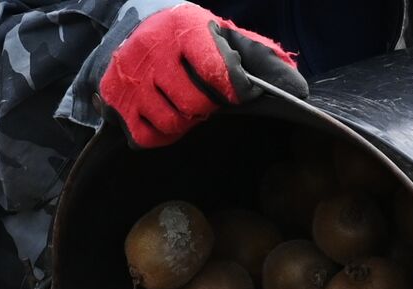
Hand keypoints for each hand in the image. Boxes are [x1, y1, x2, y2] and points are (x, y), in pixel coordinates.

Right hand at [98, 2, 308, 148]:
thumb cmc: (188, 37)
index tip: (237, 94)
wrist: (131, 27)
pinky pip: (146, 137)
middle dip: (207, 107)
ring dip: (185, 121)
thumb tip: (297, 88)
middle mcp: (153, 50)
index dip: (234, 90)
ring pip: (171, 122)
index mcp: (185, 28)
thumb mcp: (224, 36)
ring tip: (184, 104)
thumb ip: (261, 58)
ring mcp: (131, 77)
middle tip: (205, 98)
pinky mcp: (115, 100)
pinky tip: (164, 116)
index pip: (218, 70)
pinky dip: (161, 134)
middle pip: (195, 104)